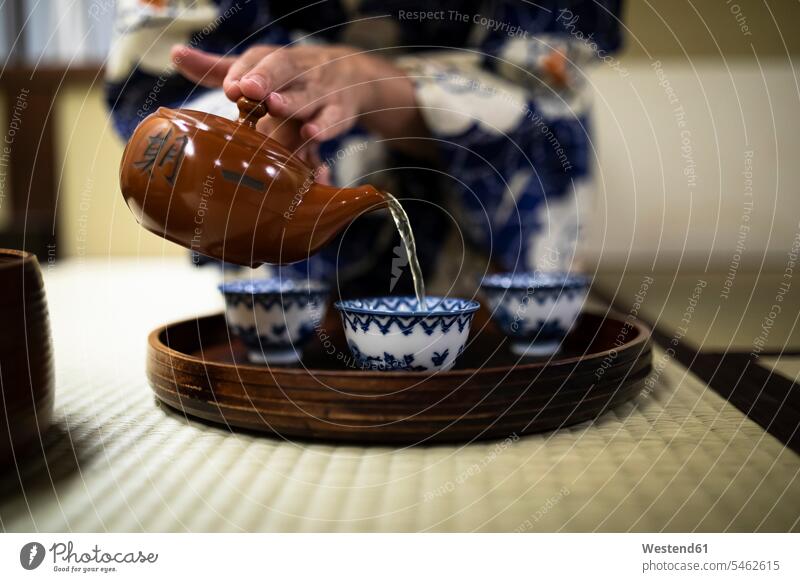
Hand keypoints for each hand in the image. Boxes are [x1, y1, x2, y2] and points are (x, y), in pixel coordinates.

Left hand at [171, 44, 426, 147]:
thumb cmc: (294, 78)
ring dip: (293, 102)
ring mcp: (322, 90)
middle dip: (266, 78)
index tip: (230, 87)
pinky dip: (326, 127)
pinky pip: (336, 120)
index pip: (256, 60)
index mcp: (274, 60)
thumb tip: (176, 54)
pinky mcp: (342, 111)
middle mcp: (298, 71)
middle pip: (283, 69)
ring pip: (308, 95)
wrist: (352, 77)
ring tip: (275, 107)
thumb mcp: (260, 68)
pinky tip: (313, 135)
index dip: (242, 72)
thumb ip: (220, 68)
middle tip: (247, 89)